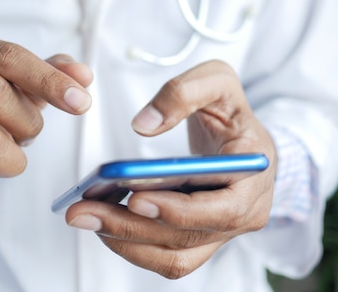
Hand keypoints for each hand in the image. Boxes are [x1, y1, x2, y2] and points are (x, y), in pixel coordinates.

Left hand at [65, 60, 276, 278]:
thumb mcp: (217, 81)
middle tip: (83, 211)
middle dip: (131, 226)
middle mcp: (244, 213)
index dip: (179, 210)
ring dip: (124, 241)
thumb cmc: (233, 110)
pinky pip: (165, 255)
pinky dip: (131, 244)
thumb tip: (143, 123)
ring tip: (85, 216)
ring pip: (172, 256)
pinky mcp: (200, 239)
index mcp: (254, 176)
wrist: (243, 137)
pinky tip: (102, 220)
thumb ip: (183, 92)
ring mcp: (221, 232)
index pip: (222, 209)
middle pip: (187, 237)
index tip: (136, 198)